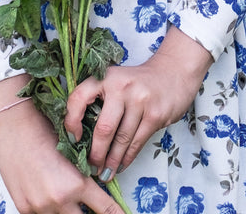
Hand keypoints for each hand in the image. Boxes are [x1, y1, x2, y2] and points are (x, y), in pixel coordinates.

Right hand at [0, 93, 124, 213]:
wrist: (16, 126)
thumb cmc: (46, 131)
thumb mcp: (74, 153)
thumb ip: (84, 176)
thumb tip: (96, 187)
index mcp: (77, 184)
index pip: (105, 209)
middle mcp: (60, 200)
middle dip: (89, 213)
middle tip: (90, 204)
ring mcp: (40, 207)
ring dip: (68, 209)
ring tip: (64, 191)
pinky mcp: (25, 208)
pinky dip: (49, 208)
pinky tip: (47, 193)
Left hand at [64, 26, 212, 179]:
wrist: (174, 72)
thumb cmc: (138, 82)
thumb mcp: (116, 80)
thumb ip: (100, 100)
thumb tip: (81, 136)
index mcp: (106, 76)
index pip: (79, 98)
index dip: (71, 121)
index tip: (73, 139)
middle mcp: (122, 86)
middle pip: (104, 128)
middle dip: (96, 153)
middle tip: (91, 167)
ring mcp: (141, 100)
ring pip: (122, 139)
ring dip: (112, 161)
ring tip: (105, 173)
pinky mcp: (155, 114)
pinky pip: (137, 142)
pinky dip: (127, 158)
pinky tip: (121, 165)